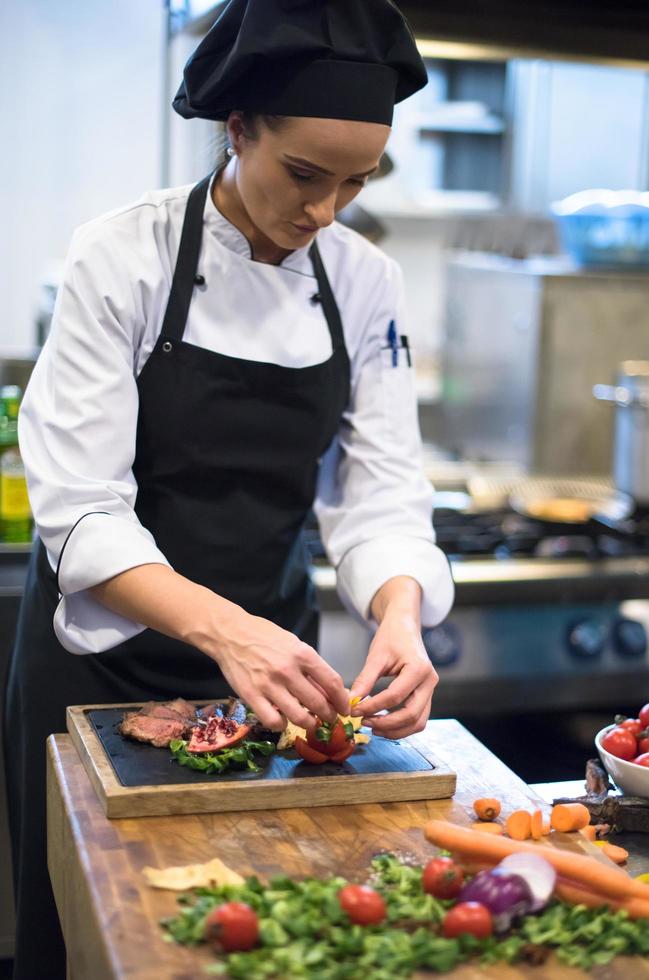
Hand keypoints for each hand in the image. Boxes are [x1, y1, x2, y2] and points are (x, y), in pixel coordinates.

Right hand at [207, 608, 349, 732]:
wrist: (230, 634)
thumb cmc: (264, 637)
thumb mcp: (293, 644)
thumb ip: (310, 666)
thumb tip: (328, 689)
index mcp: (302, 654)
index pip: (332, 682)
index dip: (342, 700)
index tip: (345, 708)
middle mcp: (287, 670)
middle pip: (318, 703)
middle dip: (329, 715)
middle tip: (330, 718)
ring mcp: (269, 685)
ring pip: (299, 717)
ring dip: (309, 724)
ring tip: (311, 723)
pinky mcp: (251, 697)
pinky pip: (273, 721)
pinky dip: (282, 725)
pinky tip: (283, 720)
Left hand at [350, 609, 437, 739]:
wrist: (405, 627)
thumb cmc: (392, 637)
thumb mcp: (376, 656)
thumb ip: (365, 681)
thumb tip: (351, 703)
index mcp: (418, 669)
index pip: (395, 696)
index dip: (373, 707)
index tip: (354, 711)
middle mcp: (430, 682)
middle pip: (411, 715)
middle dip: (386, 724)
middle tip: (364, 722)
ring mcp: (430, 690)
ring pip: (418, 722)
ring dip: (396, 730)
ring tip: (372, 727)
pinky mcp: (426, 695)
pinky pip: (418, 718)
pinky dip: (402, 726)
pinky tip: (383, 723)